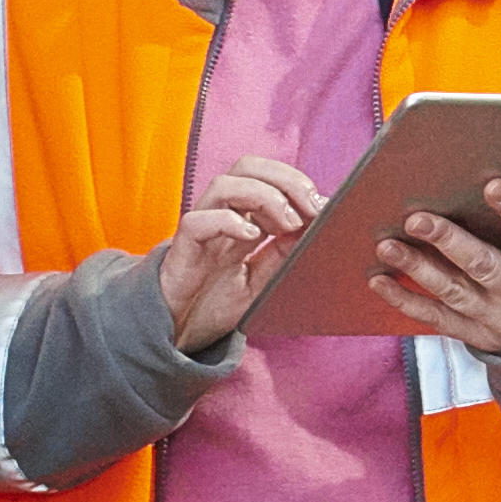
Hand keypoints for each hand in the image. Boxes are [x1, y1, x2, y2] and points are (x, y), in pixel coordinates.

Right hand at [150, 152, 334, 353]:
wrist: (177, 332)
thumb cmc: (214, 303)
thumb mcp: (261, 280)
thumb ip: (282, 254)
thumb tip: (314, 228)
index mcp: (241, 219)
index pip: (267, 177)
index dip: (296, 184)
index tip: (323, 206)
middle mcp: (220, 216)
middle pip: (247, 168)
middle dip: (285, 179)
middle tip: (310, 207)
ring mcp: (200, 228)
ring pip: (223, 185)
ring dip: (263, 196)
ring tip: (288, 223)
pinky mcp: (183, 249)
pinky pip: (198, 221)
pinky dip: (228, 222)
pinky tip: (252, 236)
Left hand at [375, 178, 500, 358]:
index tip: (493, 184)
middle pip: (484, 267)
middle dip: (449, 242)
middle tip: (418, 216)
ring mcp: (497, 321)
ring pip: (452, 292)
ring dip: (417, 268)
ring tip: (387, 243)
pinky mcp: (474, 336)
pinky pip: (435, 319)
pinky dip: (404, 301)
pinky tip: (378, 280)